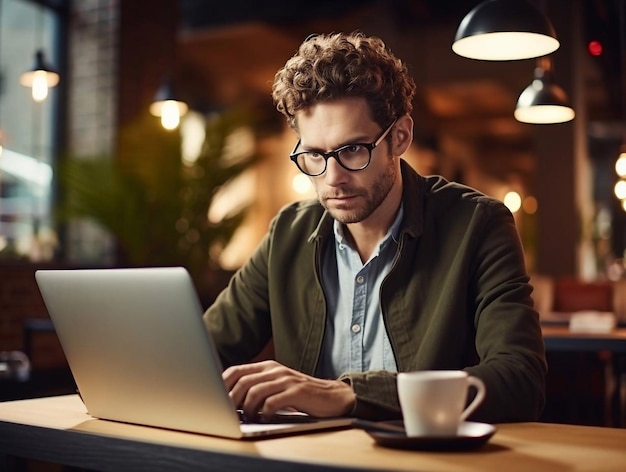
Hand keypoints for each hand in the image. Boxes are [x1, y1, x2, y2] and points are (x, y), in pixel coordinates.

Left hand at [223, 360, 355, 418]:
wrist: (331, 396)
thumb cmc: (300, 394)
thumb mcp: (277, 384)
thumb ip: (257, 386)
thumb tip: (229, 399)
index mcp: (267, 366)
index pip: (236, 370)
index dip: (222, 385)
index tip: (215, 399)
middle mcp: (274, 370)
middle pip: (242, 381)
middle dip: (231, 400)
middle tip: (229, 414)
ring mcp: (286, 380)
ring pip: (254, 391)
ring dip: (247, 408)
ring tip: (249, 418)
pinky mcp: (296, 392)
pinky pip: (272, 402)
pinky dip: (264, 413)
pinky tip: (265, 419)